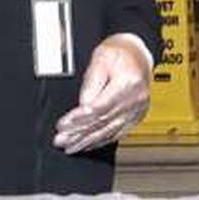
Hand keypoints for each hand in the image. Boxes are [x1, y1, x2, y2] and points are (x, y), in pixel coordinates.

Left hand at [53, 34, 151, 152]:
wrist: (137, 53)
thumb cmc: (119, 52)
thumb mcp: (101, 58)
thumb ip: (91, 83)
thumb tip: (82, 106)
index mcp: (128, 82)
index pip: (99, 107)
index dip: (78, 118)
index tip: (62, 124)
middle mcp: (136, 99)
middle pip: (103, 121)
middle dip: (79, 134)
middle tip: (61, 140)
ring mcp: (138, 109)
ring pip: (109, 131)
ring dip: (88, 141)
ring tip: (71, 147)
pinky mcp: (136, 116)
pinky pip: (117, 132)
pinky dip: (101, 140)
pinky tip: (88, 145)